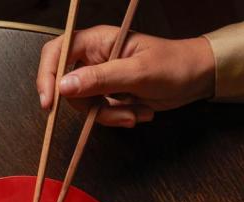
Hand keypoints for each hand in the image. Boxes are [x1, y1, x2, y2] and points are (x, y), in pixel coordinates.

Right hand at [37, 26, 214, 125]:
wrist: (195, 79)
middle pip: (68, 87)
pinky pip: (98, 114)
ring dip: (108, 116)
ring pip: (84, 106)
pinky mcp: (110, 95)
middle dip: (89, 107)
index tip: (49, 103)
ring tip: (134, 114)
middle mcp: (95, 58)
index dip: (47, 76)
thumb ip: (99, 79)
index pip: (57, 52)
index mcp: (98, 41)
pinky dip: (116, 119)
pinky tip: (137, 113)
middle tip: (114, 112)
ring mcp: (102, 78)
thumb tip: (63, 87)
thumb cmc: (173, 65)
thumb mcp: (136, 73)